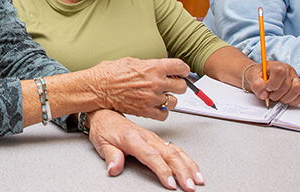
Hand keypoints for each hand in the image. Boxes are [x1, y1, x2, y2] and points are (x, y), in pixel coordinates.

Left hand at [87, 109, 203, 190]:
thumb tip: (114, 168)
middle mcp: (147, 137)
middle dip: (182, 171)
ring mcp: (154, 138)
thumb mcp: (102, 143)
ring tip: (197, 180)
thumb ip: (111, 156)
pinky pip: (176, 148)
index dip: (162, 170)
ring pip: (176, 151)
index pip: (151, 156)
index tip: (170, 183)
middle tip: (189, 186)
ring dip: (189, 166)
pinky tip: (193, 169)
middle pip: (169, 154)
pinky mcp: (157, 140)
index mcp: (133, 138)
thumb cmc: (105, 128)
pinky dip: (187, 159)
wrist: (106, 114)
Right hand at [88, 58, 189, 119]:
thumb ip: (148, 65)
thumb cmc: (109, 73)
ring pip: (175, 102)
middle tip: (172, 85)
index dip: (183, 70)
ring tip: (161, 97)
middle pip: (182, 86)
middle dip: (178, 85)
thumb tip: (156, 67)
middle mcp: (156, 83)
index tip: (181, 72)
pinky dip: (162, 112)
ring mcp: (152, 98)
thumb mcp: (131, 61)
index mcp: (153, 67)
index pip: (180, 67)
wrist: (98, 88)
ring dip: (170, 99)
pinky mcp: (146, 111)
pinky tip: (156, 107)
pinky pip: (164, 115)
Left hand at [244, 61, 299, 104]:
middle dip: (276, 94)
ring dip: (285, 98)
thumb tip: (264, 94)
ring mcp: (296, 79)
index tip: (267, 88)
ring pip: (297, 90)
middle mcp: (289, 71)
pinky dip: (293, 101)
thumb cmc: (258, 76)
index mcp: (277, 65)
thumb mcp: (252, 77)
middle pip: (287, 85)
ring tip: (277, 97)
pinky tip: (284, 99)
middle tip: (269, 94)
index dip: (273, 83)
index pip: (280, 72)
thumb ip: (256, 85)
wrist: (261, 77)